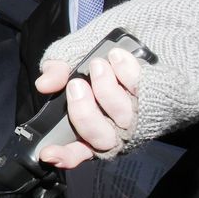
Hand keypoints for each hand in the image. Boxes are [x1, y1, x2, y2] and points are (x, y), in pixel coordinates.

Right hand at [36, 48, 140, 167]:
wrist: (135, 42)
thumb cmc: (95, 56)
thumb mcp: (69, 58)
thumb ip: (56, 71)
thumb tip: (44, 84)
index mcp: (86, 126)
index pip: (75, 151)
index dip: (63, 155)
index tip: (48, 152)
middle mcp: (112, 129)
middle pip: (100, 138)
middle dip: (84, 112)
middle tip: (76, 84)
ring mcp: (134, 118)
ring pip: (121, 116)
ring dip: (106, 89)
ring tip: (98, 64)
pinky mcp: (154, 100)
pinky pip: (140, 91)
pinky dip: (126, 72)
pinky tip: (116, 56)